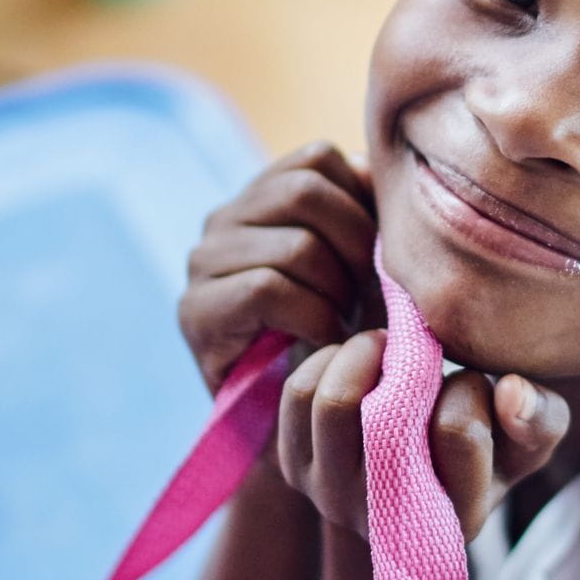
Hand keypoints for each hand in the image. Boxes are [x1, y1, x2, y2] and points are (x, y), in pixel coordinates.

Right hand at [179, 143, 378, 392]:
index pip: (318, 157)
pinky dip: (315, 317)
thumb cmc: (344, 336)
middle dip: (357, 244)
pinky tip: (329, 340)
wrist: (301, 422)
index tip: (384, 252)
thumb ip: (370, 215)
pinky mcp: (195, 311)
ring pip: (294, 245)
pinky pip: (268, 290)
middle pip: (305, 191)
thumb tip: (381, 174)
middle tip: (373, 293)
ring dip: (339, 290)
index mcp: (265, 197)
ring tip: (349, 322)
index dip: (363, 199)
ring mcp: (203, 262)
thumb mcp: (367, 266)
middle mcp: (225, 218)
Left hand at [277, 332, 570, 540]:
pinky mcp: (293, 467)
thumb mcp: (527, 439)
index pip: (460, 431)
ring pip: (331, 400)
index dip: (470, 386)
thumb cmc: (485, 451)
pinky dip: (329, 358)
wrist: (411, 483)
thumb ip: (541, 418)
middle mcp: (386, 520)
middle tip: (423, 345)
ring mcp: (330, 497)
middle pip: (385, 419)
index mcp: (456, 517)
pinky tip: (357, 362)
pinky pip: (298, 393)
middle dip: (409, 361)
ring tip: (389, 348)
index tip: (473, 381)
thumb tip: (511, 390)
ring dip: (364, 353)